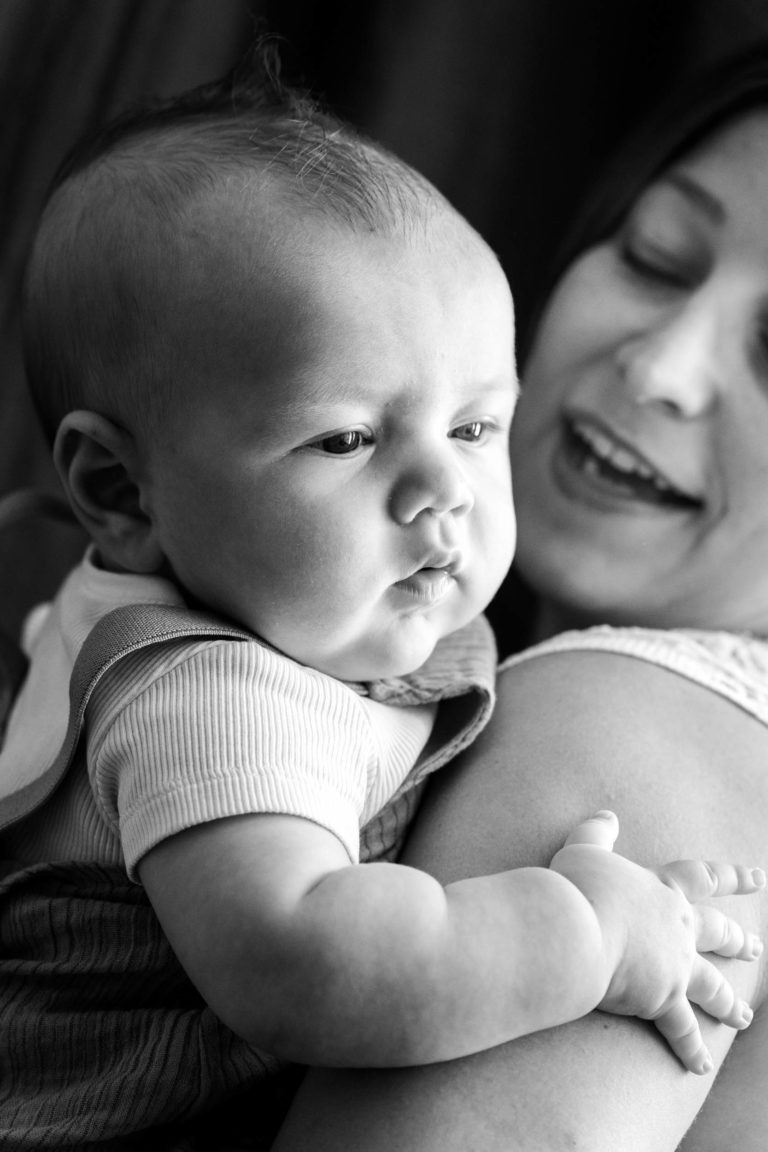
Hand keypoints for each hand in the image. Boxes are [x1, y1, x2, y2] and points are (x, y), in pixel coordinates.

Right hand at [550, 811, 764, 1074]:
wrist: (576, 931)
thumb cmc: (576, 888)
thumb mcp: (583, 850)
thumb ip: (596, 833)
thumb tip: (607, 815)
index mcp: (662, 889)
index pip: (704, 877)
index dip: (732, 876)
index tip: (759, 876)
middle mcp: (677, 927)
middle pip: (716, 933)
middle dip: (737, 941)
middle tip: (756, 947)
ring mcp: (674, 966)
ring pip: (711, 986)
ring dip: (728, 1003)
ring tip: (743, 1017)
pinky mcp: (661, 1001)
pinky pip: (681, 1031)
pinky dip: (690, 1049)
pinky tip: (699, 1066)